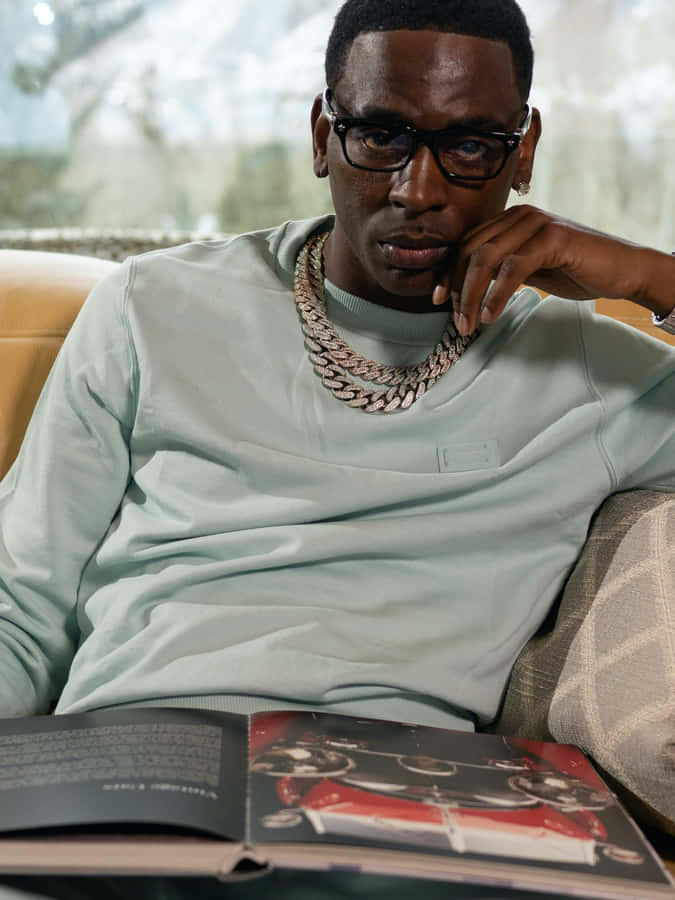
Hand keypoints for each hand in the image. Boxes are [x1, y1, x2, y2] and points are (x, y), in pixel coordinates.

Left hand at [431, 205, 674, 335]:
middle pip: (470, 250)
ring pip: (486, 258)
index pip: (466, 243)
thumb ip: (498, 271)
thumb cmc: (574, 271)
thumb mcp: (527, 270)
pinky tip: (491, 315)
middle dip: (456, 289)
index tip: (438, 301)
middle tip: (457, 322)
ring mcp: (537, 223)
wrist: (621, 270)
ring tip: (469, 324)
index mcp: (510, 219)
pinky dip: (497, 294)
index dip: (448, 273)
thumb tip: (463, 291)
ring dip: (471, 296)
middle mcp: (520, 215)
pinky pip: (513, 267)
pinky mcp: (553, 238)